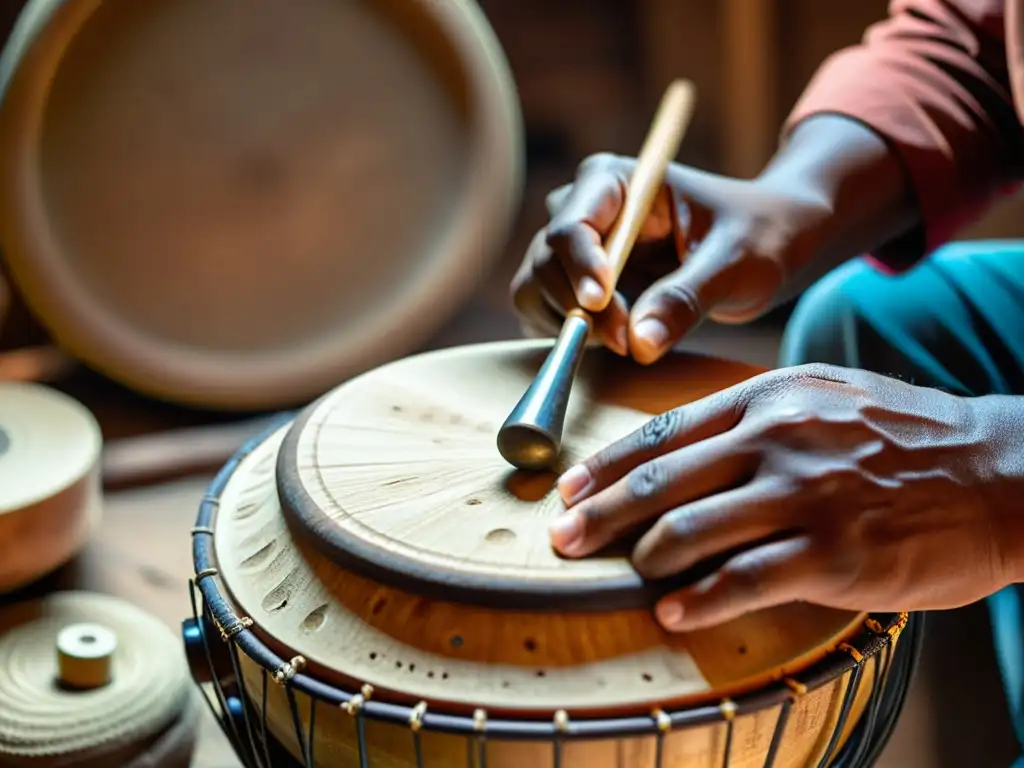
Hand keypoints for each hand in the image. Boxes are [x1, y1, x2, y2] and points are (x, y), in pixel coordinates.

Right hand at [510, 152, 831, 362]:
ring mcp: (573, 249)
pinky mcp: (573, 285)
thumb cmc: (758, 237)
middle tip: (626, 341)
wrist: (764, 246)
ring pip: (534, 288)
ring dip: (569, 324)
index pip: (573, 224)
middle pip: (545, 260)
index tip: (601, 306)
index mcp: (616, 182)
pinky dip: (567, 335)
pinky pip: (543, 314)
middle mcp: (582, 208)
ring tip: (625, 340)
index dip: (581, 267)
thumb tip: (639, 344)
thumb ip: (687, 299)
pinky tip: (614, 340)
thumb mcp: (737, 264)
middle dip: (578, 306)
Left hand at [548, 364, 1022, 630]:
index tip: (567, 488)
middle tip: (560, 539)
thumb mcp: (823, 397)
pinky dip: (697, 601)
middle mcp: (777, 439)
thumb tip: (681, 448)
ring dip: (643, 559)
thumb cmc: (903, 437)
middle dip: (598, 515)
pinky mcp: (833, 552)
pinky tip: (672, 612)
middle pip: (660, 481)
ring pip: (691, 530)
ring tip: (625, 575)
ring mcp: (804, 495)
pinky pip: (742, 580)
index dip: (606, 465)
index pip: (663, 432)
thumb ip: (753, 415)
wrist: (999, 471)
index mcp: (768, 398)